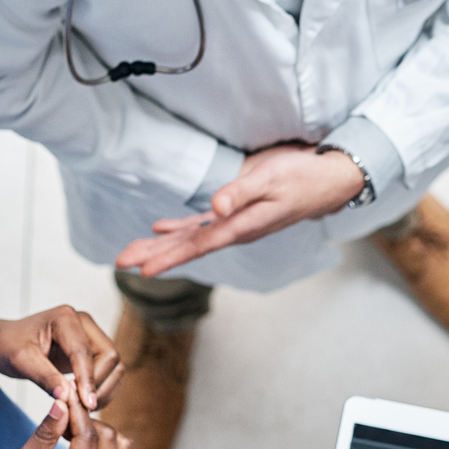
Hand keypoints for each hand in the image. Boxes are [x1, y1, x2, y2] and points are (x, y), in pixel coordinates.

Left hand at [0, 304, 120, 407]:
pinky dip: (101, 389)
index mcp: (65, 317)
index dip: (88, 380)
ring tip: (82, 409)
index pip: (85, 352)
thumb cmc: (6, 346)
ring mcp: (89, 336)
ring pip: (113, 366)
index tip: (87, 405)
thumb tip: (68, 398)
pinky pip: (108, 372)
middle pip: (110, 357)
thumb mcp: (20, 362)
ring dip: (104, 389)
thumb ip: (45, 378)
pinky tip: (84, 403)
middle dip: (99, 385)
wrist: (0, 342)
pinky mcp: (91, 351)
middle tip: (82, 409)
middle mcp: (83, 323)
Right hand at [0, 379, 131, 448]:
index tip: (67, 392)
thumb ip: (44, 434)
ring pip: (121, 444)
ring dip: (99, 431)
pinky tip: (83, 444)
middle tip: (63, 419)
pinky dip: (106, 444)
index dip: (77, 410)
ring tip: (72, 433)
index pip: (88, 436)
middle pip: (108, 437)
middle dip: (87, 421)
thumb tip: (62, 403)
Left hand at [115, 145, 365, 276]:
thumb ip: (242, 193)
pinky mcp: (237, 213)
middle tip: (121, 261)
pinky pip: (202, 226)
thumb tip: (215, 208)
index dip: (169, 257)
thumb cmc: (302, 177)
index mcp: (242, 226)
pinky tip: (160, 228)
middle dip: (154, 255)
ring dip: (161, 245)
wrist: (328, 182)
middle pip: (188, 246)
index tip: (143, 271)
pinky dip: (180, 227)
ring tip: (132, 253)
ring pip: (191, 238)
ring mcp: (235, 223)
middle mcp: (235, 230)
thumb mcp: (271, 179)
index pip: (198, 245)